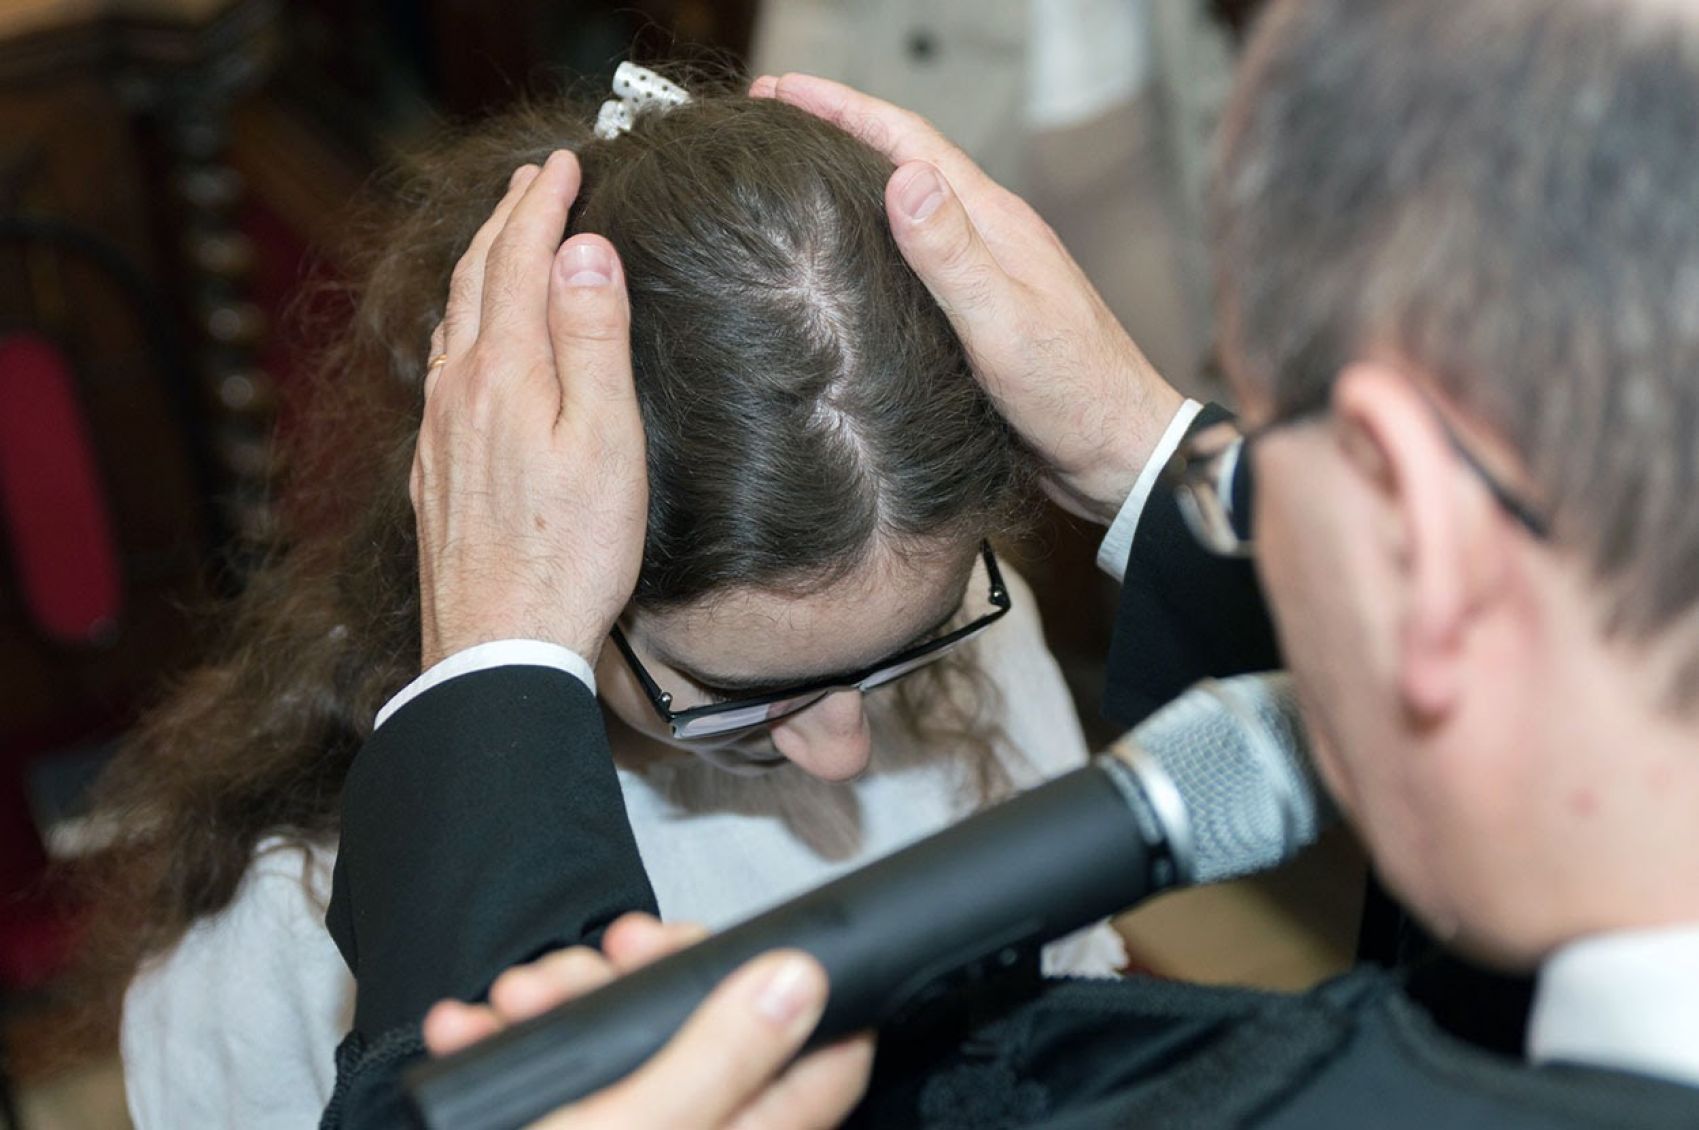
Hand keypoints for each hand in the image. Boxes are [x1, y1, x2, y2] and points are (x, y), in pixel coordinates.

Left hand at [412, 150, 646, 666]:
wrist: (498, 646)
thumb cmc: (572, 553)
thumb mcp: (607, 440)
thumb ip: (594, 340)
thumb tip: (583, 251)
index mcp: (505, 373)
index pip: (520, 260)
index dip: (542, 205)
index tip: (565, 162)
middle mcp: (458, 391)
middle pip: (474, 280)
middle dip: (506, 220)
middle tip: (534, 179)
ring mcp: (438, 433)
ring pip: (450, 324)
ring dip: (478, 268)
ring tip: (501, 242)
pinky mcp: (434, 473)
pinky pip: (440, 371)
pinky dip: (460, 326)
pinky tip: (467, 344)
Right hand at [425, 914, 874, 1129]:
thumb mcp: (634, 1127)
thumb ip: (720, 1057)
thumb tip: (800, 982)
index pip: (828, 1061)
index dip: (804, 988)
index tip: (748, 944)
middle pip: (712, 1028)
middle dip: (643, 975)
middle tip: (604, 959)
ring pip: (625, 1041)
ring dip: (564, 1001)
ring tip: (519, 1001)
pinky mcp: (574, 1128)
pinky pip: (561, 1075)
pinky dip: (514, 1045)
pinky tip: (475, 1032)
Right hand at [753, 74, 1186, 524]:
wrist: (1120, 454)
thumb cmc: (1074, 394)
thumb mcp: (1005, 323)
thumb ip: (954, 254)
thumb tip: (903, 178)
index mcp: (994, 223)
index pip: (908, 143)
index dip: (841, 109)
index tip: (779, 91)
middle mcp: (988, 238)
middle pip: (903, 164)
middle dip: (834, 133)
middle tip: (769, 118)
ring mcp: (985, 275)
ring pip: (907, 212)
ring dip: (850, 184)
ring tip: (792, 176)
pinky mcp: (978, 316)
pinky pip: (914, 260)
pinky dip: (871, 240)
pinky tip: (845, 257)